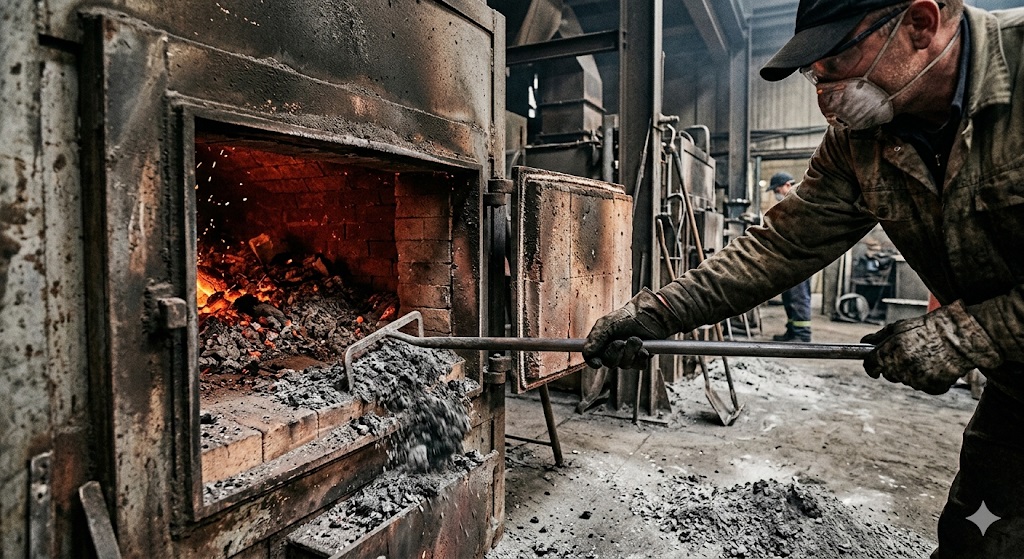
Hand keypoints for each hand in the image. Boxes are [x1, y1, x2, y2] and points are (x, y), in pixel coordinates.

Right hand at [583, 288, 680, 368]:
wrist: (649, 315)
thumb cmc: (627, 316)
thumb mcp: (606, 324)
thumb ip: (596, 338)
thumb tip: (586, 352)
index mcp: (602, 344)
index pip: (593, 358)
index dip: (593, 362)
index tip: (597, 363)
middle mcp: (614, 352)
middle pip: (609, 363)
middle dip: (615, 353)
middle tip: (621, 342)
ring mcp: (628, 356)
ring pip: (625, 365)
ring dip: (630, 351)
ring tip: (636, 339)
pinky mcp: (641, 358)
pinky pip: (639, 365)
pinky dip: (641, 355)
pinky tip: (643, 347)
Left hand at [861, 300, 1001, 394]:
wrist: (960, 336)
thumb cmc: (929, 328)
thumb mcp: (900, 326)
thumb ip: (879, 337)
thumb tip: (864, 342)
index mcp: (890, 352)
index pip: (871, 365)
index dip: (871, 366)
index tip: (873, 367)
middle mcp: (901, 368)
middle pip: (889, 374)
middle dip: (893, 366)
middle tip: (909, 353)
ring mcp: (917, 380)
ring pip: (906, 380)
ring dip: (911, 372)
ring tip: (926, 356)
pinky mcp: (932, 388)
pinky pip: (923, 386)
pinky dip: (927, 378)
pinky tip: (935, 365)